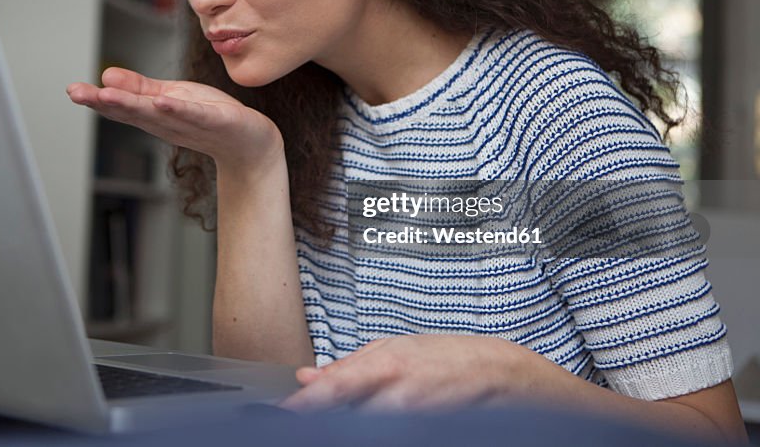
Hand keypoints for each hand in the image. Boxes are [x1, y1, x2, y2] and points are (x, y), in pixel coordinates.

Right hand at [67, 67, 281, 169]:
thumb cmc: (211, 117)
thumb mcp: (171, 97)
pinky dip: (179, 110)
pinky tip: (162, 101)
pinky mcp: (218, 121)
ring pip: (159, 114)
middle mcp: (169, 123)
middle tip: (79, 93)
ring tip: (108, 95)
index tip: (72, 91)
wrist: (251, 142)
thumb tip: (106, 76)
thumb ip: (140, 88)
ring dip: (133, 105)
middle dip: (106, 103)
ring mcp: (192, 124)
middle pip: (134, 112)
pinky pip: (196, 115)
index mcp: (156, 116)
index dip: (97, 99)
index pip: (122, 107)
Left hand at [282, 335, 520, 412]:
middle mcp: (396, 397)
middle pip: (343, 416)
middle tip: (305, 412)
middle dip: (324, 413)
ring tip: (345, 410)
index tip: (281, 410)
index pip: (332, 390)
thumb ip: (347, 366)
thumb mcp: (394, 348)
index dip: (303, 404)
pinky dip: (373, 423)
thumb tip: (306, 376)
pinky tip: (372, 416)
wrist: (500, 376)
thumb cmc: (447, 357)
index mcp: (385, 366)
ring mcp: (411, 420)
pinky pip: (387, 431)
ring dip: (350, 419)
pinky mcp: (422, 432)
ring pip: (362, 426)